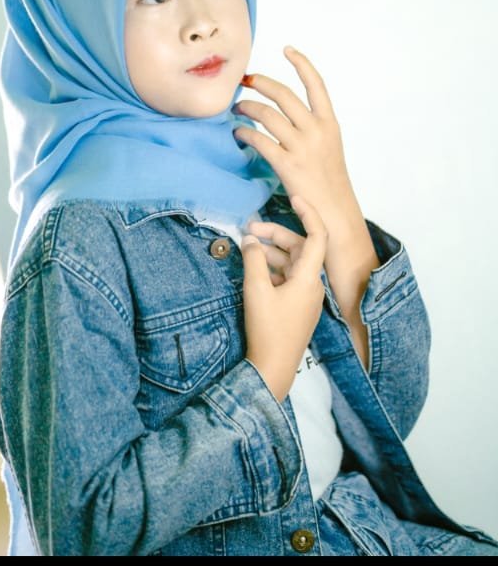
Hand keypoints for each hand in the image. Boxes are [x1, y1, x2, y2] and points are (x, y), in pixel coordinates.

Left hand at [233, 46, 360, 236]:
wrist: (334, 212)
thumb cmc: (329, 182)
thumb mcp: (329, 147)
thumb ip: (311, 128)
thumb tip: (286, 113)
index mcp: (330, 123)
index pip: (316, 84)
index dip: (301, 63)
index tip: (287, 48)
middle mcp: (317, 130)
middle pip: (283, 94)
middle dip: (260, 82)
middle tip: (245, 80)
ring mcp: (302, 147)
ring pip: (267, 114)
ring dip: (247, 107)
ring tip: (237, 109)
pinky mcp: (286, 164)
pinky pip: (258, 139)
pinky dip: (243, 132)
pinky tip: (237, 133)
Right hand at [241, 194, 327, 401]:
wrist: (273, 368)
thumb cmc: (268, 330)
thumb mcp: (256, 290)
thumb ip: (253, 260)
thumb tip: (250, 240)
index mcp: (309, 278)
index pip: (317, 235)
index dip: (308, 213)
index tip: (293, 197)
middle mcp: (313, 284)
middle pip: (299, 248)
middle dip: (275, 235)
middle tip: (250, 229)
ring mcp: (306, 297)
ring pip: (292, 263)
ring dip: (272, 252)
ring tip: (248, 248)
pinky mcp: (298, 307)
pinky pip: (289, 278)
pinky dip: (273, 268)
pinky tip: (255, 269)